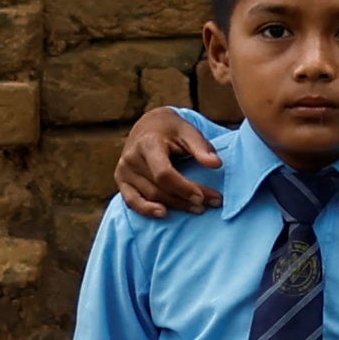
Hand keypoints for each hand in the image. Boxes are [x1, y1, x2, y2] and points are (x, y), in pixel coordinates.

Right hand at [113, 102, 223, 216]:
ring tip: (198, 209)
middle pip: (159, 188)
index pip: (164, 173)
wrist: (148, 125)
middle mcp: (131, 158)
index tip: (203, 196)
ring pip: (150, 196)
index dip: (183, 188)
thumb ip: (201, 147)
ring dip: (175, 206)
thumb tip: (216, 164)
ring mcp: (123, 170)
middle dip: (185, 199)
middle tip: (211, 203)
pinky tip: (163, 214)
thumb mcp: (188, 131)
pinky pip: (132, 201)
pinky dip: (147, 210)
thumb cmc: (171, 129)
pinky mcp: (121, 180)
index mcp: (147, 144)